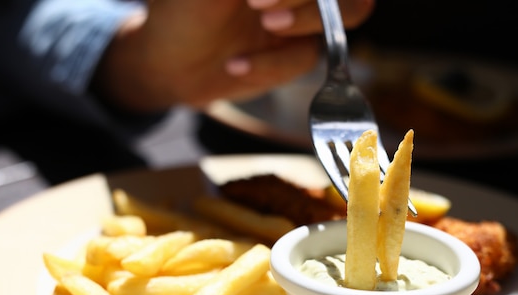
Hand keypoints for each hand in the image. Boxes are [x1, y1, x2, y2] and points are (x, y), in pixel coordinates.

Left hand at [93, 0, 373, 111]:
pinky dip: (271, 64)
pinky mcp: (298, 53)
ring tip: (267, 24)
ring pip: (349, 11)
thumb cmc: (179, 10)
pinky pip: (308, 57)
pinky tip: (234, 66)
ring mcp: (303, 15)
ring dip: (309, 16)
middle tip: (258, 2)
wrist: (168, 64)